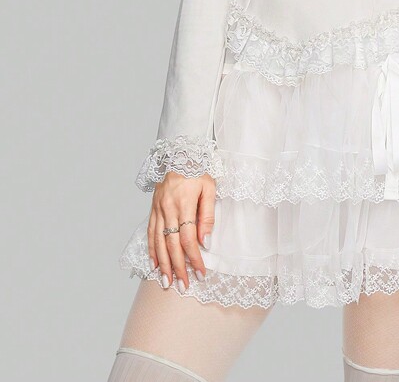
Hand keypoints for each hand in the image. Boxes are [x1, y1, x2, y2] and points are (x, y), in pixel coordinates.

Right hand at [147, 172, 216, 291]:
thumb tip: (205, 241)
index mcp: (184, 203)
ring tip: (167, 282)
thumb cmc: (199, 169)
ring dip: (163, 264)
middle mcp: (167, 208)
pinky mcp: (153, 208)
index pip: (189, 239)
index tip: (200, 273)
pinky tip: (154, 264)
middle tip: (183, 286)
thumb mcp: (209, 188)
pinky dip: (151, 250)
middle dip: (178, 268)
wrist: (179, 151)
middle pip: (172, 245)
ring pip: (158, 242)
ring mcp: (158, 209)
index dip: (194, 258)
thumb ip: (207, 215)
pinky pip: (150, 232)